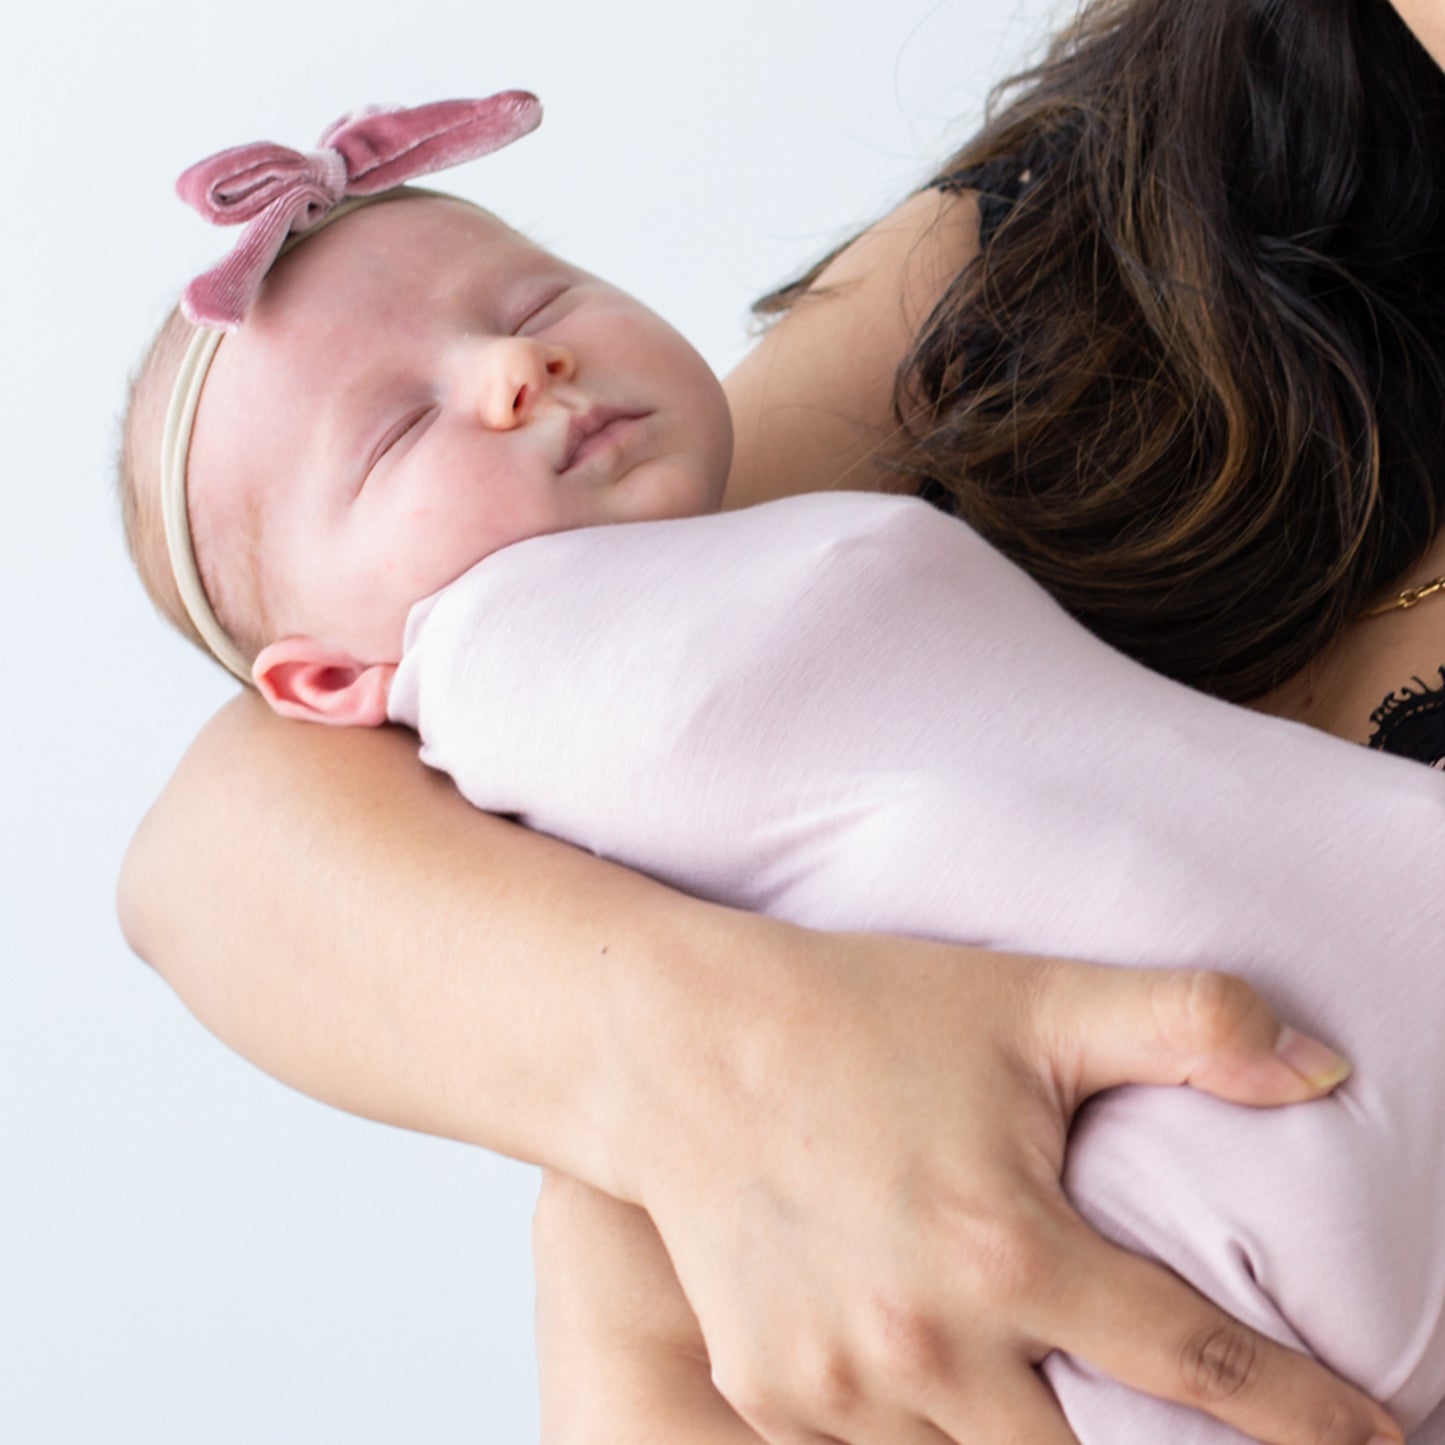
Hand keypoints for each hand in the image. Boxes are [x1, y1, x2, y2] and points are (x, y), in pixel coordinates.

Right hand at [620, 928, 1402, 1444]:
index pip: (1201, 1368)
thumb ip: (1184, 1025)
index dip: (1306, 1419)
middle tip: (1182, 1434)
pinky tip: (931, 1381)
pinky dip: (918, 1434)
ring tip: (1038, 1388)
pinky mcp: (771, 1394)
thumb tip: (1327, 1068)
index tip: (1375, 1444)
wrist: (679, 1042)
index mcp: (1008, 1247)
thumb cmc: (856, 1011)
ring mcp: (839, 1384)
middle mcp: (927, 1339)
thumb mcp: (1023, 1001)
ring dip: (1025, 1444)